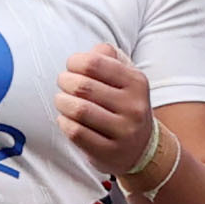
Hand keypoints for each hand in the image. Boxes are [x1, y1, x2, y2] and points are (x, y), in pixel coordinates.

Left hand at [55, 45, 161, 177]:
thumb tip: (90, 52)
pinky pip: (76, 133)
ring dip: (62, 102)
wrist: (142, 148)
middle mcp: (133, 106)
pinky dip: (64, 122)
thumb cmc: (124, 104)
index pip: (94, 62)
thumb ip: (107, 57)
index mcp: (137, 82)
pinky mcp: (109, 152)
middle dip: (64, 82)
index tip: (72, 67)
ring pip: (78, 110)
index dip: (74, 62)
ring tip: (62, 101)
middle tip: (63, 83)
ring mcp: (123, 131)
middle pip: (83, 86)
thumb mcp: (125, 78)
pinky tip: (65, 119)